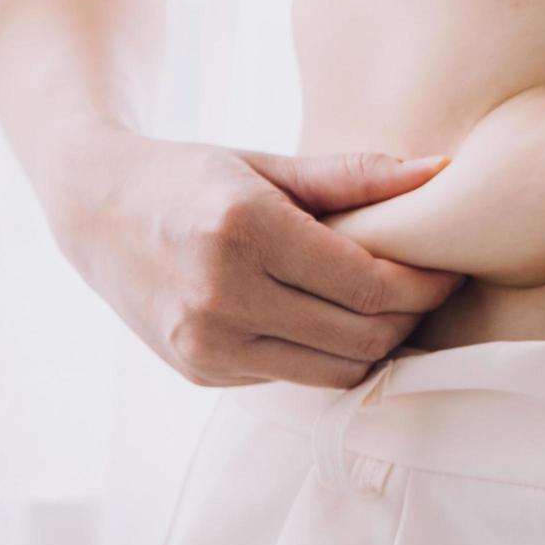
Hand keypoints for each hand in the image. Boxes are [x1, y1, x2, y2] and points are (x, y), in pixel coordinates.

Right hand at [43, 135, 462, 386]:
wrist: (95, 208)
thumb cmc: (194, 178)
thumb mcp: (270, 165)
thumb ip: (357, 175)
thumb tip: (443, 172)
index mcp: (245, 233)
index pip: (369, 285)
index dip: (424, 285)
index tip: (449, 271)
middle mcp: (221, 296)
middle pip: (360, 335)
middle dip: (410, 317)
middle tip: (427, 290)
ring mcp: (205, 343)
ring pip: (334, 371)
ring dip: (375, 346)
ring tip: (387, 309)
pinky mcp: (199, 370)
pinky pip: (294, 378)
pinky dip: (325, 355)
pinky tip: (329, 320)